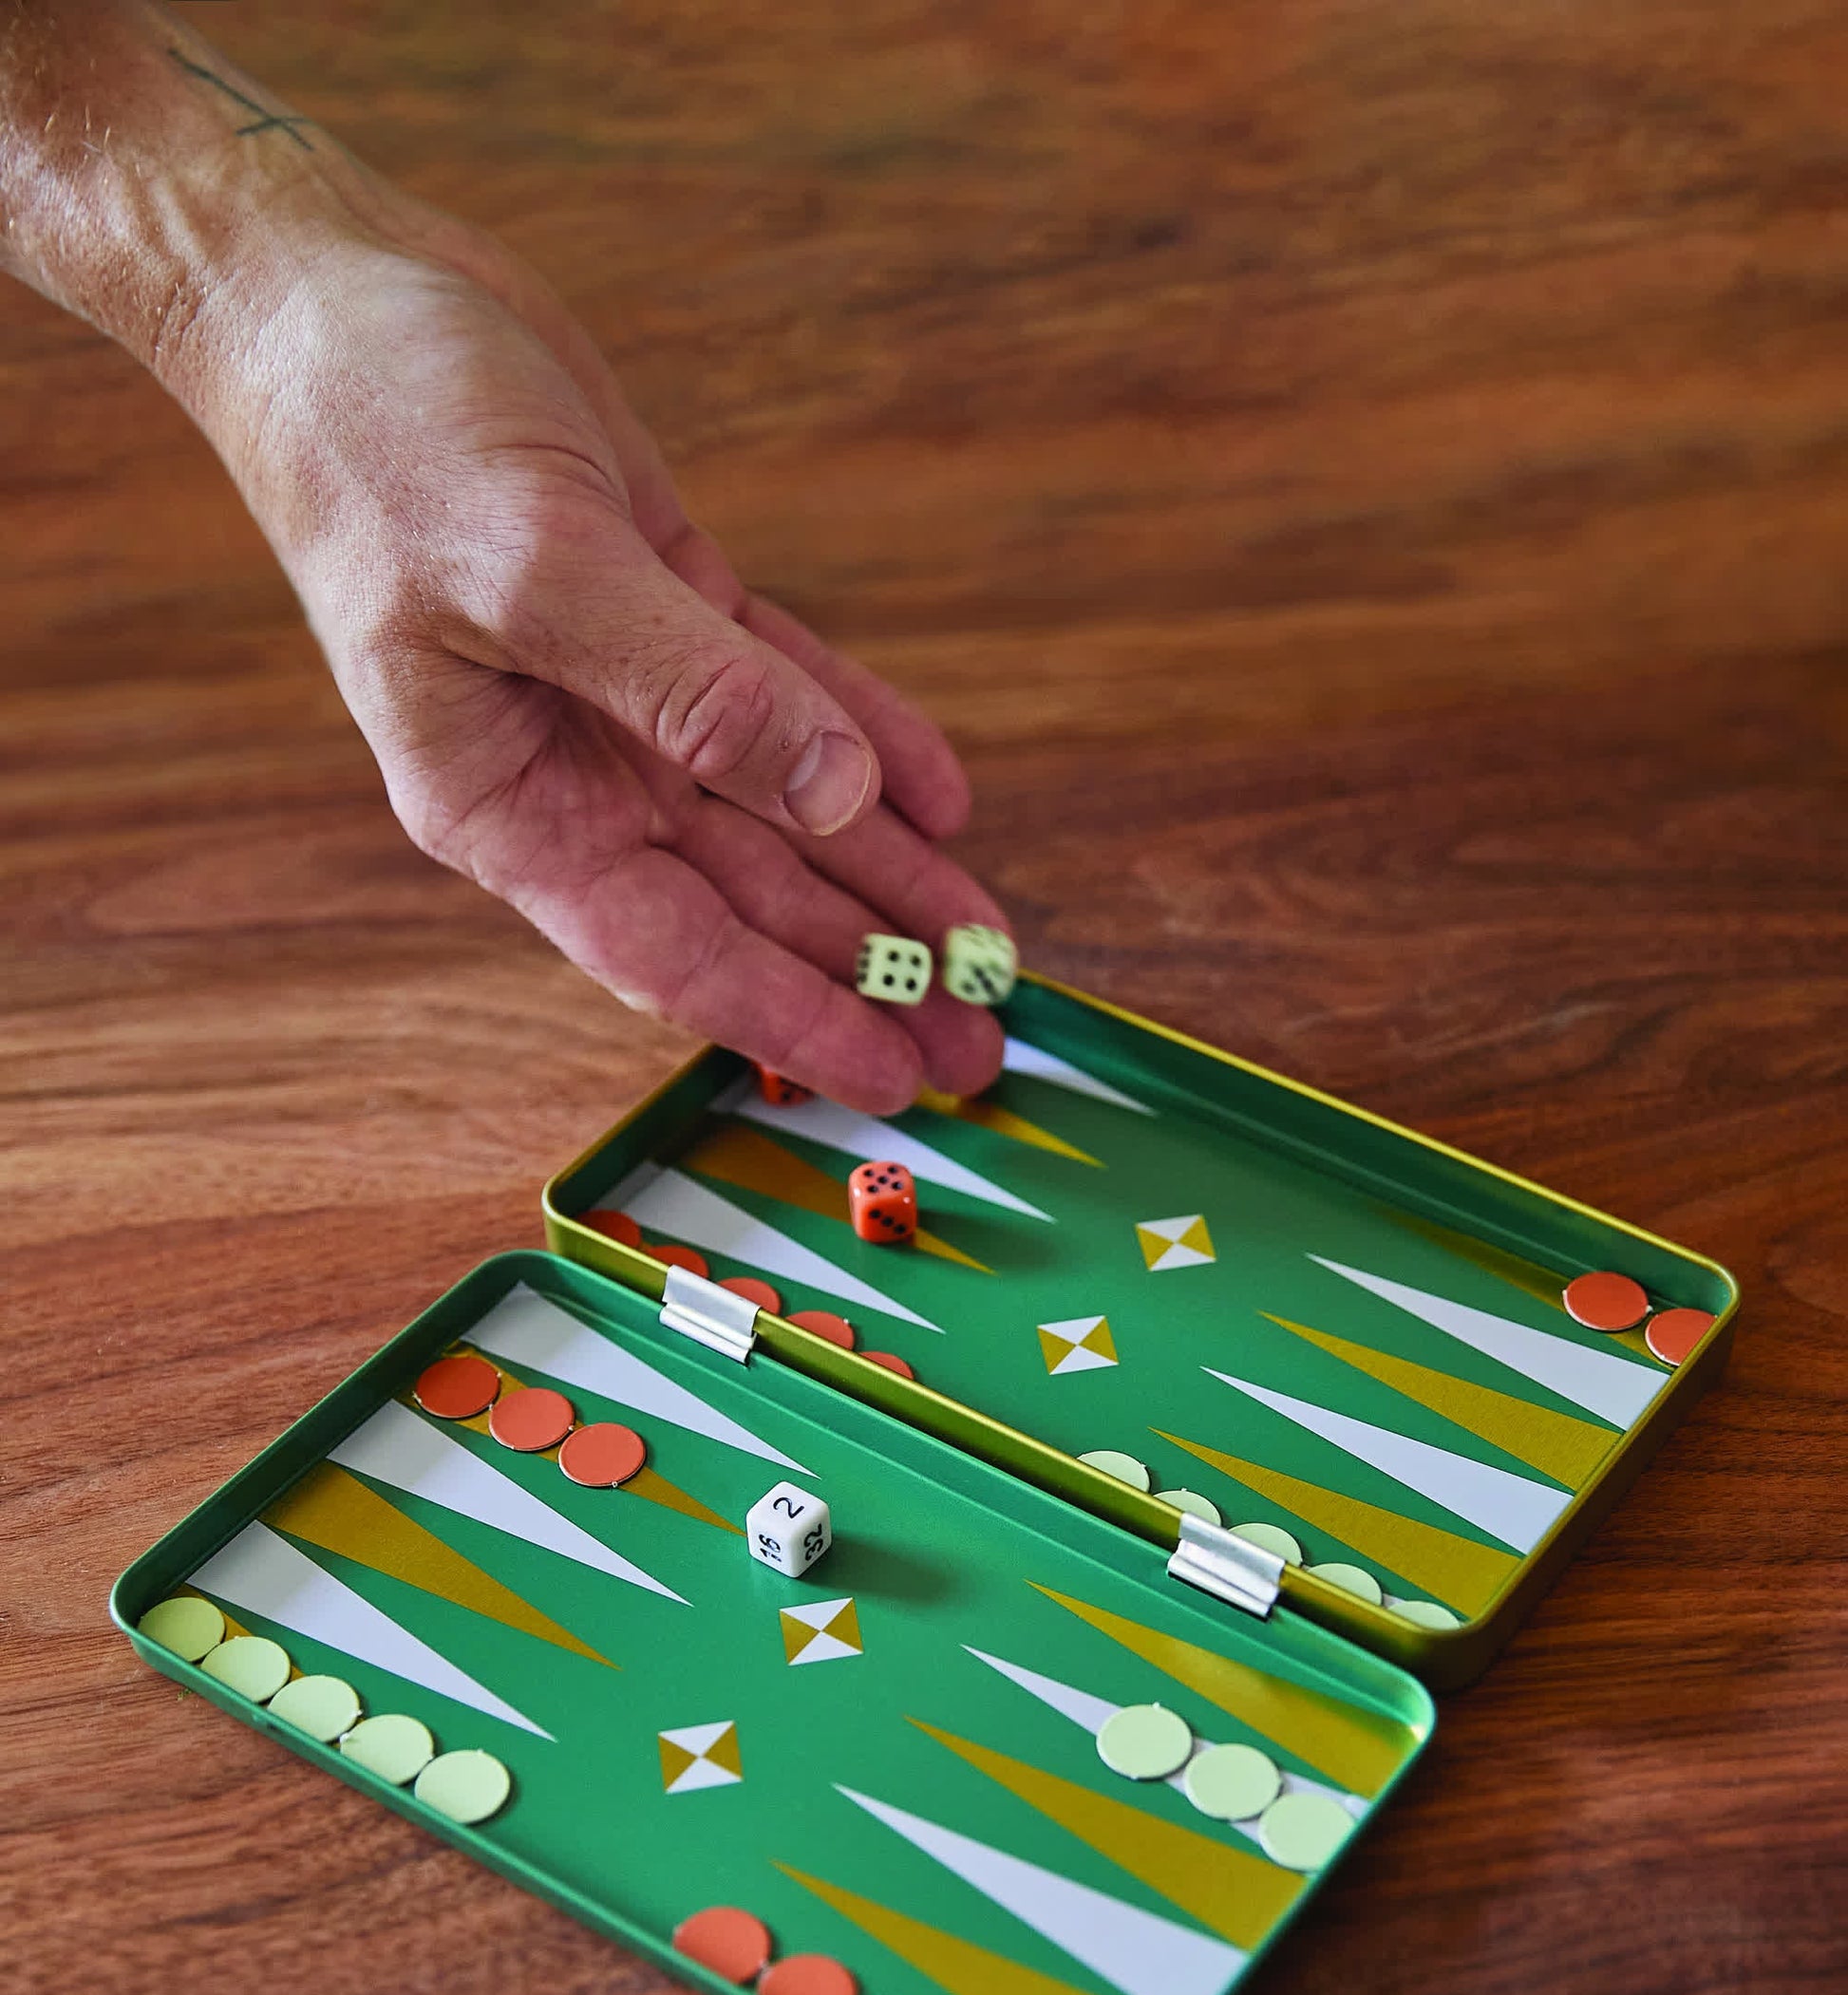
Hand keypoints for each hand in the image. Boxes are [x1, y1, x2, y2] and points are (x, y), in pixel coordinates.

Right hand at [192, 207, 1009, 1113]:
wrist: (330, 290)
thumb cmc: (379, 435)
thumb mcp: (538, 569)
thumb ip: (689, 690)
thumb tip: (831, 791)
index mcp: (505, 802)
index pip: (668, 948)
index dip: (787, 1015)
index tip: (888, 1075)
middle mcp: (570, 770)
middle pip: (745, 903)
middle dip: (863, 969)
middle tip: (973, 1035)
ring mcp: (625, 692)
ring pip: (783, 812)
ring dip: (885, 877)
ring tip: (985, 947)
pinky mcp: (670, 601)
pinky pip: (789, 694)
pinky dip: (867, 738)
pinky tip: (942, 799)